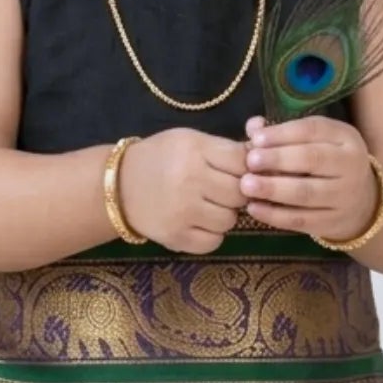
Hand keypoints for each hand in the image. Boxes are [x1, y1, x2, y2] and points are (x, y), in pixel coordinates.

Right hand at [116, 127, 247, 254]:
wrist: (119, 186)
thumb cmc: (161, 158)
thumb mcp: (190, 141)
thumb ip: (225, 148)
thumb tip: (263, 155)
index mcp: (194, 150)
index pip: (243, 161)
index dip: (246, 167)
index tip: (237, 170)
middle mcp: (189, 180)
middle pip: (240, 193)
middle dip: (236, 192)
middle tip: (222, 190)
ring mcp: (183, 212)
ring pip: (230, 220)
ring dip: (224, 214)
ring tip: (208, 206)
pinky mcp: (176, 237)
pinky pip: (214, 241)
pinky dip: (211, 234)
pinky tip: (199, 222)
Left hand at [239, 114, 378, 238]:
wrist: (361, 202)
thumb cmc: (327, 164)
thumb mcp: (314, 141)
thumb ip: (282, 133)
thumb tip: (253, 126)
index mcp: (345, 137)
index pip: (314, 130)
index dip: (283, 134)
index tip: (256, 139)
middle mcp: (350, 164)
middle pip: (312, 160)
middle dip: (278, 160)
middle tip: (250, 162)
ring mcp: (344, 196)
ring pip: (307, 192)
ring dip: (274, 189)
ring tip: (246, 185)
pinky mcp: (333, 222)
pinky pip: (302, 219)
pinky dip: (275, 215)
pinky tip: (254, 208)